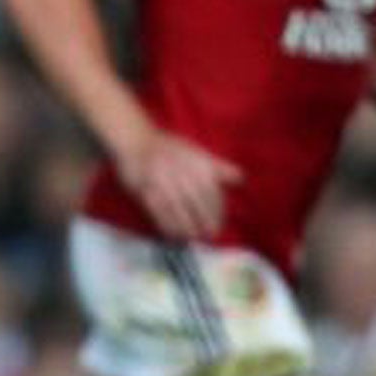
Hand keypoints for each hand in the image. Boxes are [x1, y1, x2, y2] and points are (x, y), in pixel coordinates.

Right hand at [118, 128, 242, 241]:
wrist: (135, 139)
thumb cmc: (168, 146)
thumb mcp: (196, 151)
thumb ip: (217, 166)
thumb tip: (240, 178)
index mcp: (196, 162)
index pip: (211, 190)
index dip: (217, 209)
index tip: (220, 222)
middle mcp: (181, 171)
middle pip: (197, 201)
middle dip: (206, 220)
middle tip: (211, 235)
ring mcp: (162, 180)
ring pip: (178, 208)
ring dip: (187, 226)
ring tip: (194, 237)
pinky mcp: (145, 189)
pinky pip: (158, 211)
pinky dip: (167, 224)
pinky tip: (174, 233)